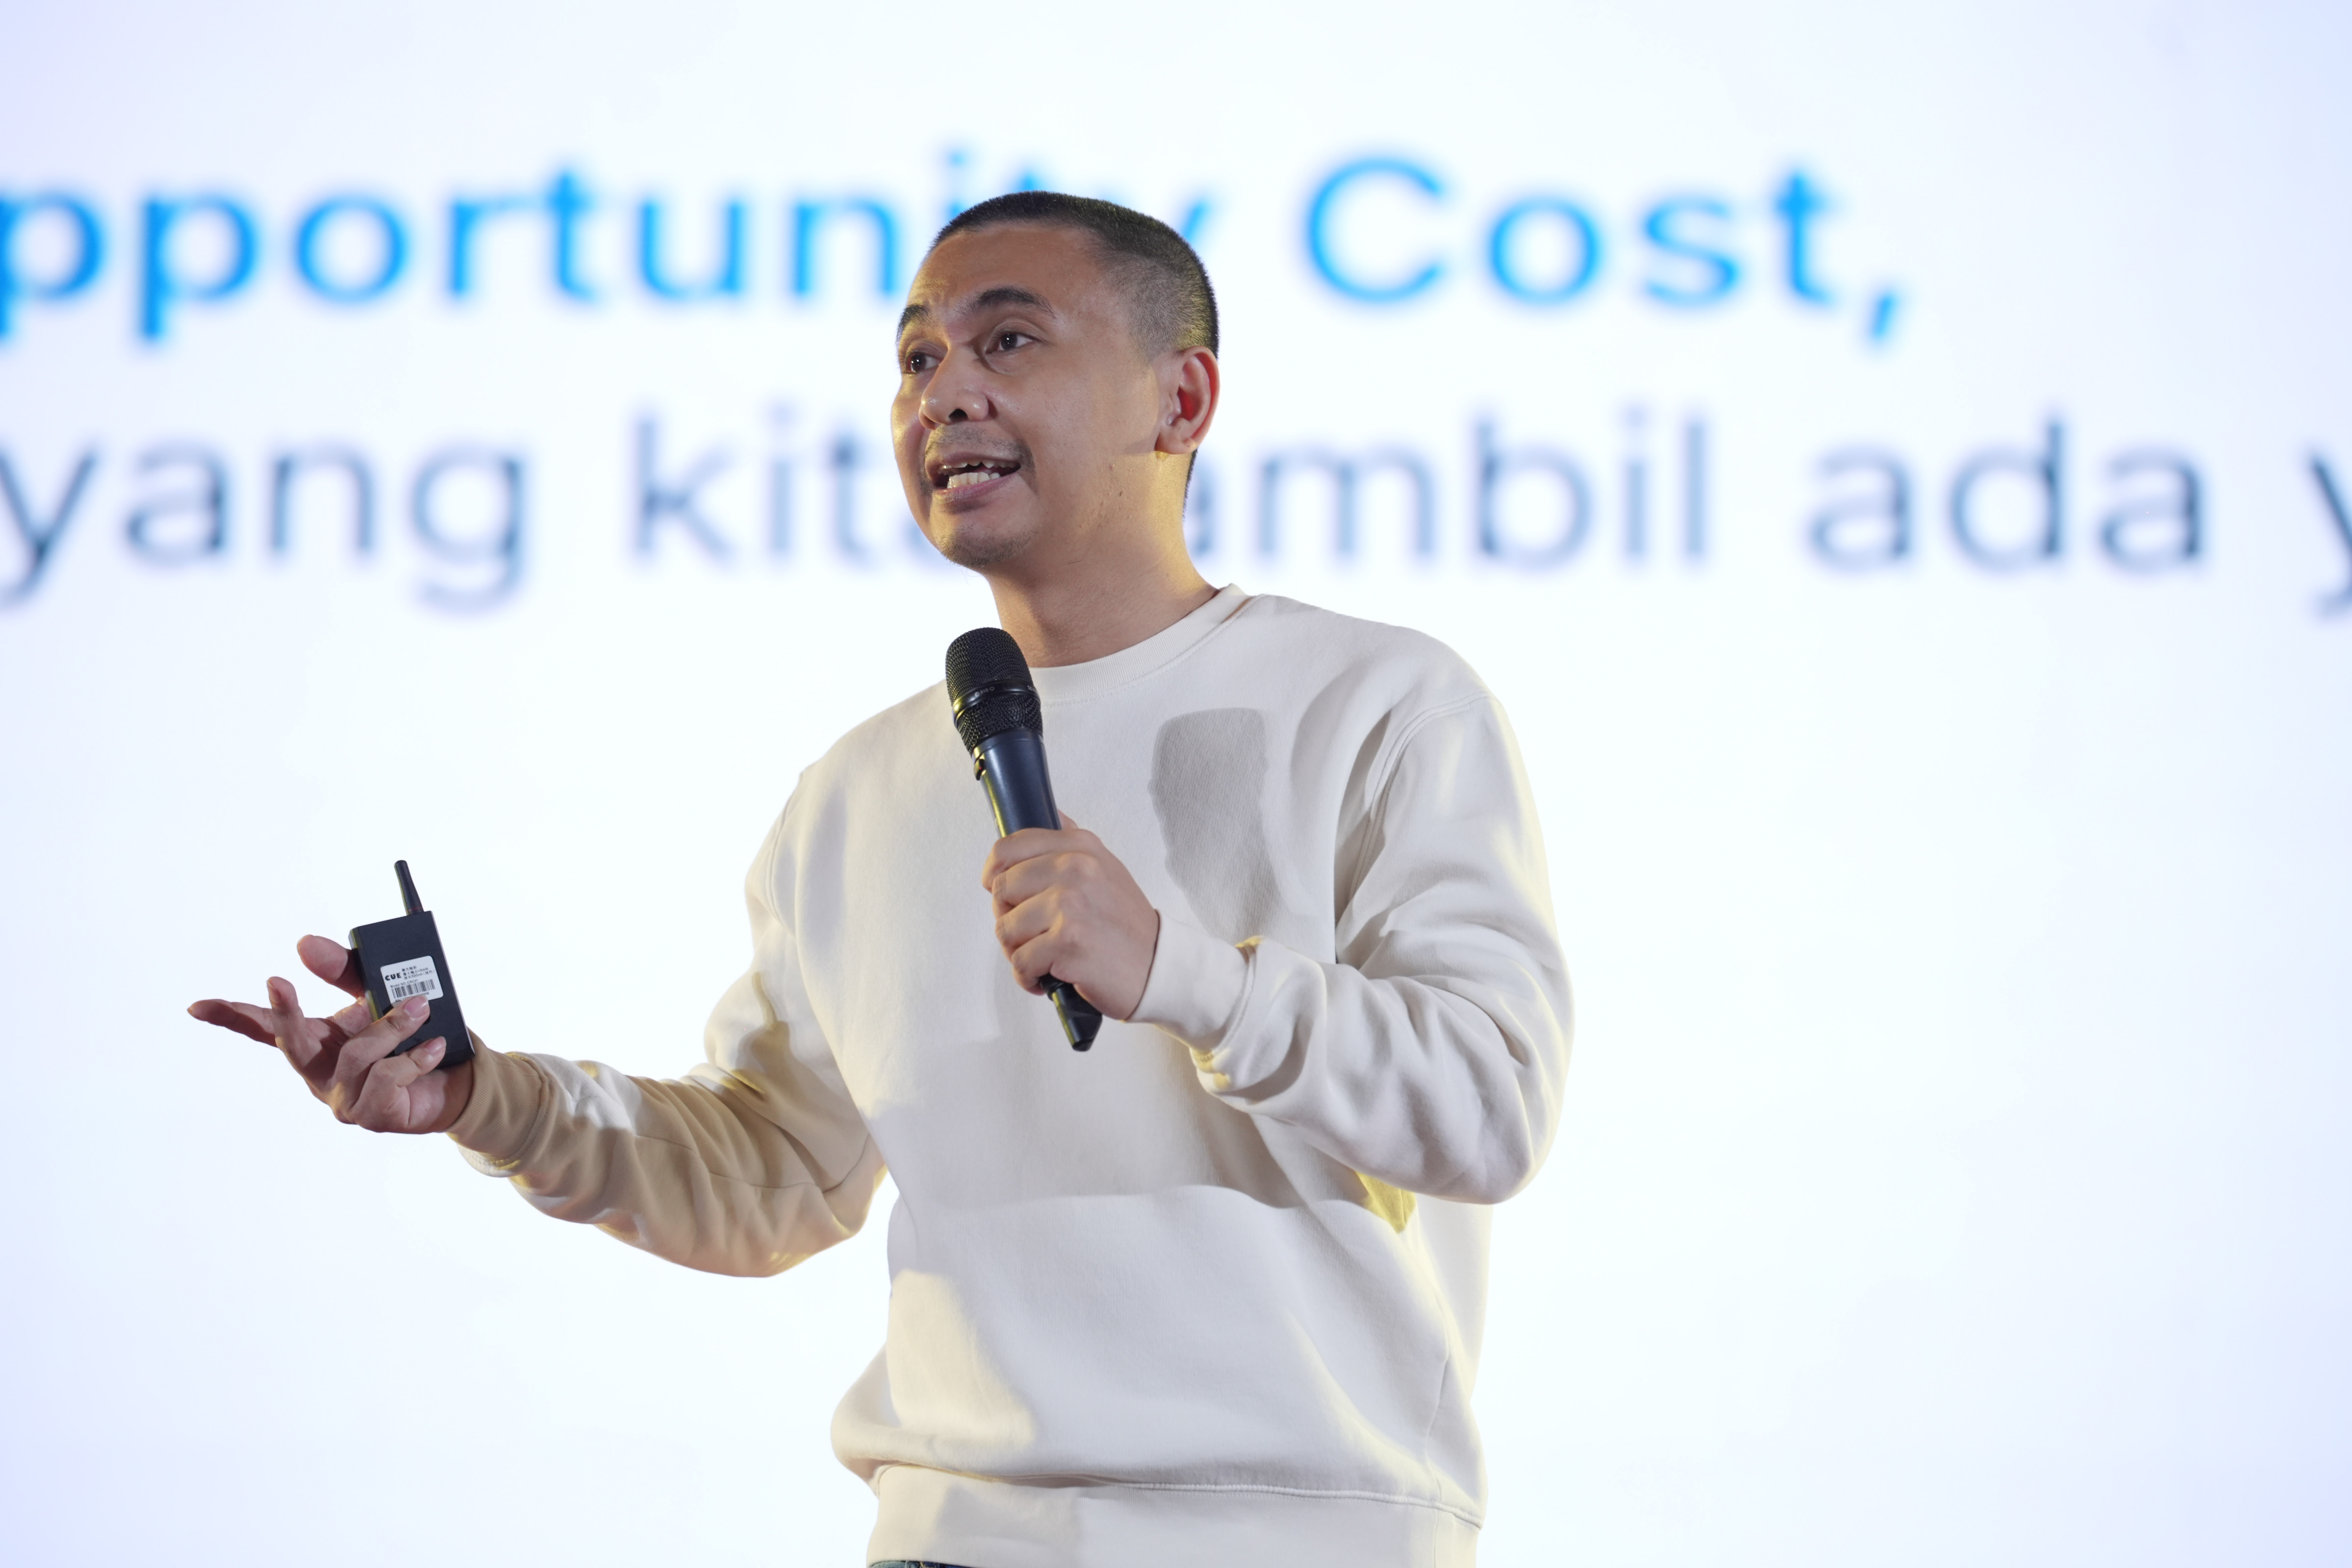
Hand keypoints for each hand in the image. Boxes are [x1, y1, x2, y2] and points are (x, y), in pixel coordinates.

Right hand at [189, 935, 474, 1133]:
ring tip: (420, 1009)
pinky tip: (433, 1046)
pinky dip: (414, 1057)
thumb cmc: (409, 1036)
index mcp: (316, 1041)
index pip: (265, 1029)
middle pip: (292, 1044)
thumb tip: (303, 943)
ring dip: (390, 1027)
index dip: (231, 1017)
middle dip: (285, 1013)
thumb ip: (344, 969)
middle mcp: (320, 1073)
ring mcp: (342, 1098)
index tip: (198, 1006)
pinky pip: (388, 1079)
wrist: (454, 1079)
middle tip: (276, 983)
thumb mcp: (377, 994)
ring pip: (354, 1056)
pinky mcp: (372, 1115)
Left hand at [981, 813, 1160, 1022]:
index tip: (1001, 892)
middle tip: (1033, 935)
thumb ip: (1071, 841)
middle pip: (1000, 890)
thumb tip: (1046, 814)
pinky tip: (1049, 977)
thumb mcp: (1104, 867)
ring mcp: (1070, 904)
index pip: (1008, 848)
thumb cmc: (1125, 925)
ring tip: (1044, 957)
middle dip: (1008, 918)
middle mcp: (1075, 868)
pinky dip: (1028, 977)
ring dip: (1018, 951)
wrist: (1159, 967)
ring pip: (1005, 929)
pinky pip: (1020, 962)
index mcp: (1080, 846)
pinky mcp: (1067, 942)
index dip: (993, 874)